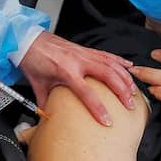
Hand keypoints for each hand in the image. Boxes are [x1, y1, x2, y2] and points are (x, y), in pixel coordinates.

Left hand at [21, 32, 135, 126]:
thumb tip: (48, 120)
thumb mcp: (37, 86)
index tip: (107, 121)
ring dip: (124, 77)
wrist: (27, 40)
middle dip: (122, 91)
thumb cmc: (32, 60)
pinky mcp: (84, 49)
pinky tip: (129, 66)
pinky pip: (106, 54)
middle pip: (107, 75)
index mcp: (66, 71)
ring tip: (133, 91)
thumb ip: (46, 104)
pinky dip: (119, 61)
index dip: (98, 108)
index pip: (86, 92)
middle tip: (130, 104)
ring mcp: (83, 53)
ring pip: (111, 64)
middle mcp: (78, 60)